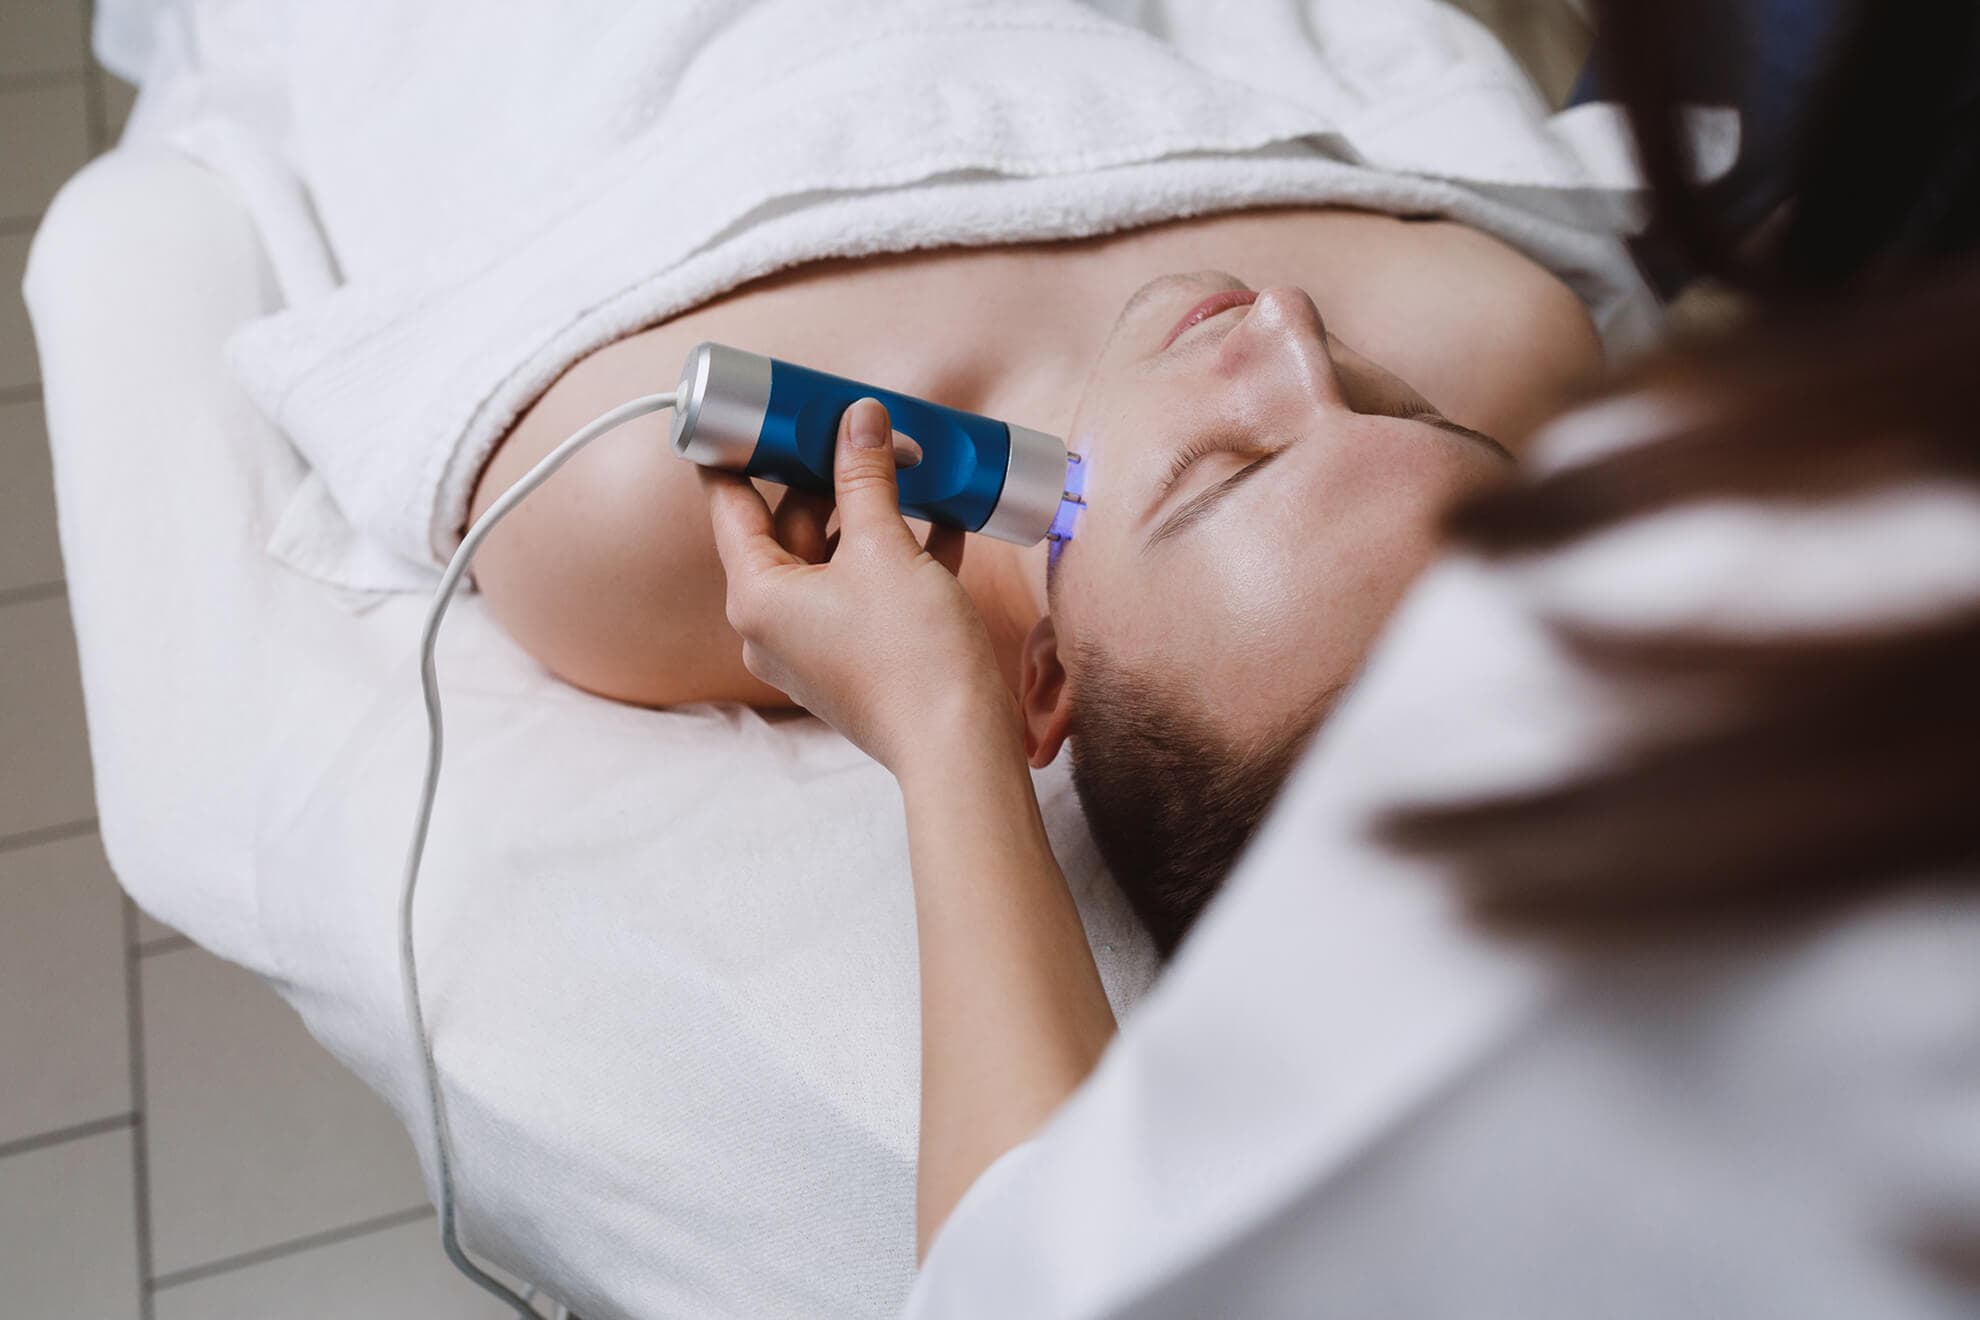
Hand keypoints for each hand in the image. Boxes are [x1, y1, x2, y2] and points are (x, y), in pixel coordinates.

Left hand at [699, 398, 1015, 774]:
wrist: (959, 744)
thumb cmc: (909, 653)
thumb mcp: (884, 548)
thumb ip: (866, 477)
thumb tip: (858, 420)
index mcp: (757, 595)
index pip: (730, 505)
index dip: (737, 451)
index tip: (750, 409)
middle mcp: (774, 624)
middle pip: (789, 527)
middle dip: (829, 475)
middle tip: (857, 426)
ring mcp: (817, 645)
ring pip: (836, 556)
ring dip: (871, 510)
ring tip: (910, 464)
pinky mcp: (860, 657)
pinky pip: (868, 589)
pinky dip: (897, 553)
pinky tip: (943, 518)